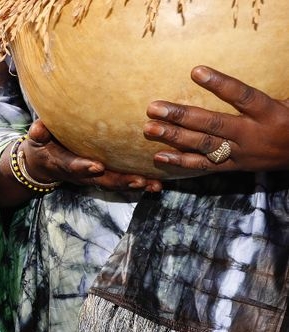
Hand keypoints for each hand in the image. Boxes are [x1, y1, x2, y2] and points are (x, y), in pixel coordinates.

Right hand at [21, 120, 162, 192]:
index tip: (97, 166)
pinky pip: (121, 182)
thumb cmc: (41, 146)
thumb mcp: (36, 139)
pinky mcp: (103, 177)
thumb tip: (38, 128)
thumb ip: (39, 133)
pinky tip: (157, 184)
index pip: (73, 166)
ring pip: (115, 184)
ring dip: (134, 185)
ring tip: (154, 185)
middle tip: (139, 180)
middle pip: (101, 180)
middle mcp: (80, 174)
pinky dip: (138, 184)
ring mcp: (93, 178)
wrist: (42, 165)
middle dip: (120, 181)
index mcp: (63, 163)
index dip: (84, 167)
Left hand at [145, 65, 288, 173]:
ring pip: (204, 146)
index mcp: (268, 112)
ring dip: (174, 137)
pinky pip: (204, 166)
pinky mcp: (233, 167)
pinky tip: (159, 156)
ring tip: (150, 129)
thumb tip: (237, 73)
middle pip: (213, 124)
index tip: (196, 71)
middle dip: (181, 116)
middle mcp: (252, 134)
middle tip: (153, 108)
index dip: (220, 84)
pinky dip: (181, 162)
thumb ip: (257, 95)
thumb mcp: (285, 103)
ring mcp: (241, 153)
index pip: (242, 96)